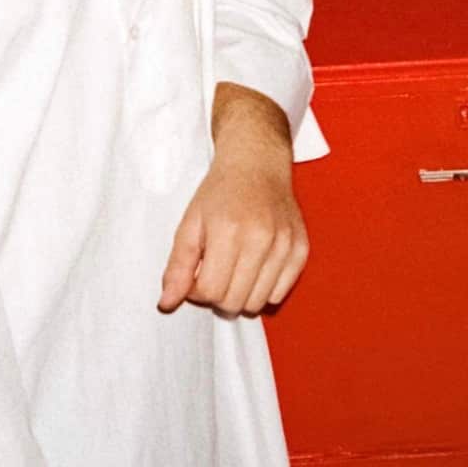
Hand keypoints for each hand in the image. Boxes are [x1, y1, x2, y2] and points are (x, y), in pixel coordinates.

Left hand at [159, 84, 308, 315]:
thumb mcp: (190, 222)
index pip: (210, 292)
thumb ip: (178, 266)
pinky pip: (279, 294)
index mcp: (229, 230)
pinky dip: (264, 289)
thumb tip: (167, 303)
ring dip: (241, 294)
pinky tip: (255, 266)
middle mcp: (261, 238)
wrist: (257, 163)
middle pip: (233, 302)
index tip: (197, 272)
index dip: (197, 290)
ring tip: (235, 267)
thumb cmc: (221, 191)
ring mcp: (284, 245)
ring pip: (257, 303)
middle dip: (218, 294)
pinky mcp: (300, 250)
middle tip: (215, 269)